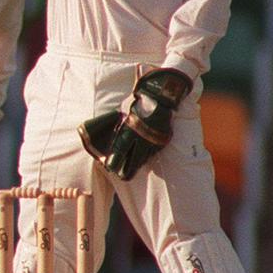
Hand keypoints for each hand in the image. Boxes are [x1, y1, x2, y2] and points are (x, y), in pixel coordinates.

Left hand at [78, 68, 192, 180]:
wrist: (160, 98)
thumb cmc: (138, 103)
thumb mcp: (124, 112)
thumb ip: (119, 125)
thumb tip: (112, 135)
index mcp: (129, 131)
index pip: (120, 152)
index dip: (114, 162)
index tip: (110, 166)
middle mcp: (142, 138)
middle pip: (133, 161)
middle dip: (127, 169)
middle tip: (122, 174)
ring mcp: (153, 141)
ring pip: (144, 158)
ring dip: (137, 163)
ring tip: (131, 167)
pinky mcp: (161, 140)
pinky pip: (153, 152)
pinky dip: (147, 155)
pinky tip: (142, 157)